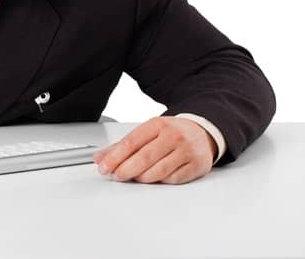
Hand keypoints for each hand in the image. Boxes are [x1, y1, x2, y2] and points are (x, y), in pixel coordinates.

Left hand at [93, 116, 217, 184]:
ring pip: (157, 171)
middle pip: (144, 158)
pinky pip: (172, 180)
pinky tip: (155, 177)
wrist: (203, 132)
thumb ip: (123, 145)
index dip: (115, 157)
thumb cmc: (172, 133)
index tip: (104, 167)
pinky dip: (160, 181)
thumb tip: (100, 158)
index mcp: (159, 124)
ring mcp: (186, 151)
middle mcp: (174, 136)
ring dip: (141, 178)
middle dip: (125, 170)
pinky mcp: (195, 166)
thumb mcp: (149, 132)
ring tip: (135, 177)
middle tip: (116, 176)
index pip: (132, 141)